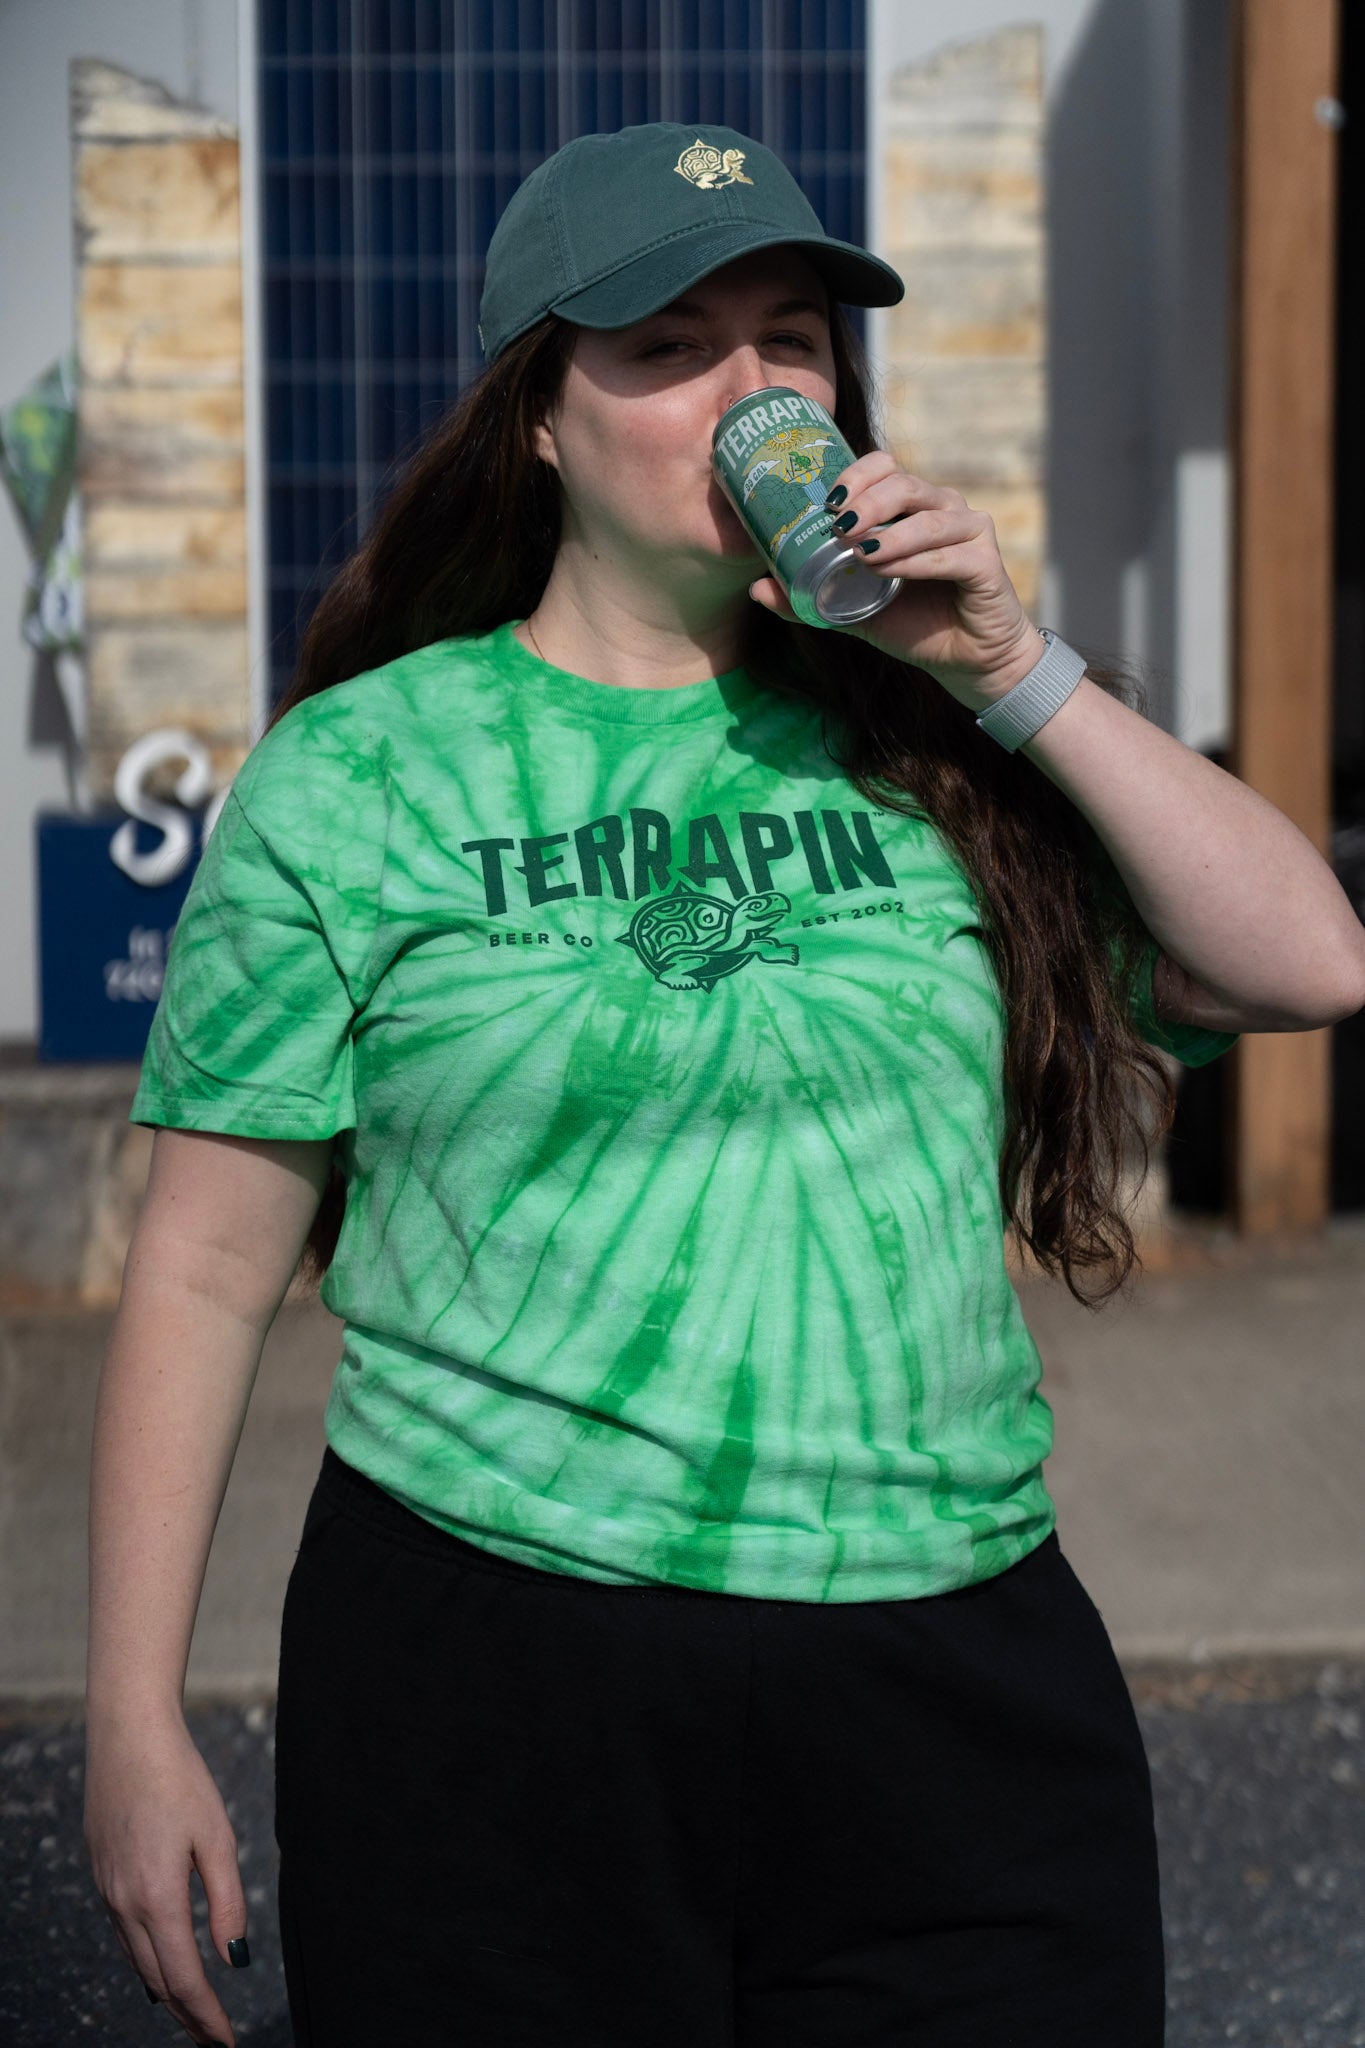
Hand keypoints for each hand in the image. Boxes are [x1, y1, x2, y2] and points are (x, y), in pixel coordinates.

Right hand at [83, 1710, 246, 2044]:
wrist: (128, 1736)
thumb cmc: (180, 1779)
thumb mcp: (217, 1837)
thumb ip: (227, 1903)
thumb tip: (234, 1959)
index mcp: (156, 1898)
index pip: (184, 1978)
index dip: (206, 2016)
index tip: (227, 2040)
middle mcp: (124, 1903)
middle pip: (157, 1980)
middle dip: (186, 2015)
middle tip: (213, 2038)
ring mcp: (107, 1890)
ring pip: (136, 1959)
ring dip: (165, 1989)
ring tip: (193, 2011)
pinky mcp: (102, 1875)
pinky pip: (124, 1932)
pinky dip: (146, 1957)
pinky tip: (161, 1960)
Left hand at [748, 449, 1046, 711]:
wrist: (966, 662)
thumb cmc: (914, 624)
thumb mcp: (854, 610)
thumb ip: (811, 598)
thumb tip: (757, 588)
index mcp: (912, 507)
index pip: (886, 468)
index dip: (858, 475)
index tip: (828, 501)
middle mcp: (944, 509)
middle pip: (906, 484)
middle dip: (869, 501)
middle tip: (839, 525)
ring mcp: (970, 532)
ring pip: (930, 517)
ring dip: (891, 532)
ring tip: (860, 551)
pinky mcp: (987, 563)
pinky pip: (950, 555)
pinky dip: (916, 561)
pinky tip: (888, 570)